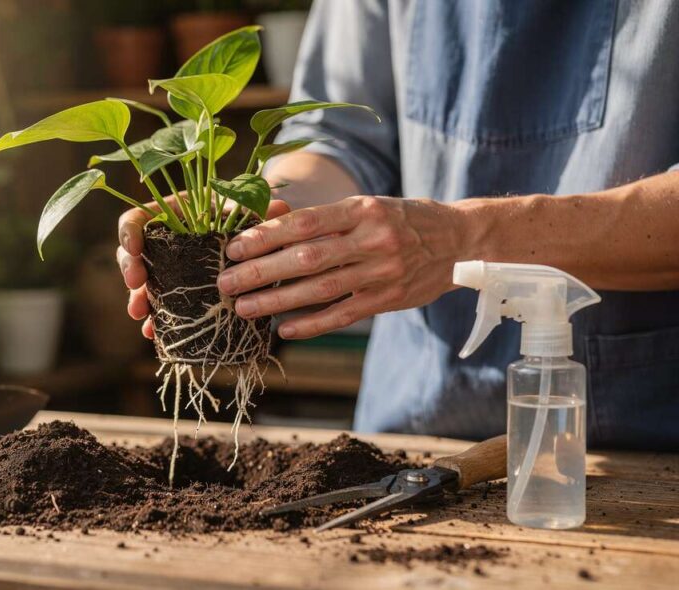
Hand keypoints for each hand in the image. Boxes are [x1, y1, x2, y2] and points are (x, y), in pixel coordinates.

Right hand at [118, 199, 291, 338]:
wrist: (255, 247)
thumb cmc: (248, 222)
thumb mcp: (250, 213)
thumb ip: (258, 209)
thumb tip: (279, 207)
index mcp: (172, 214)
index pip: (138, 218)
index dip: (130, 231)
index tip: (135, 247)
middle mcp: (163, 241)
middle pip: (132, 251)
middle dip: (129, 267)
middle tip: (136, 283)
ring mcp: (167, 268)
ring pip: (140, 281)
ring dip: (136, 297)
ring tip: (140, 314)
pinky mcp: (175, 292)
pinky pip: (157, 304)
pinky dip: (154, 318)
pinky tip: (153, 331)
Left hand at [217, 196, 468, 338]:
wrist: (460, 241)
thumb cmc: (402, 219)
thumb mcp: (367, 206)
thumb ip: (325, 219)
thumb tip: (271, 224)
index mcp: (362, 209)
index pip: (305, 223)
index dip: (266, 236)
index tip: (234, 247)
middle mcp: (372, 239)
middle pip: (306, 258)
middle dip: (261, 272)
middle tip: (225, 282)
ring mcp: (381, 272)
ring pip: (320, 290)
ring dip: (277, 301)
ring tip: (243, 308)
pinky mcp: (388, 300)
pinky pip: (343, 315)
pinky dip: (312, 324)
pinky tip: (284, 329)